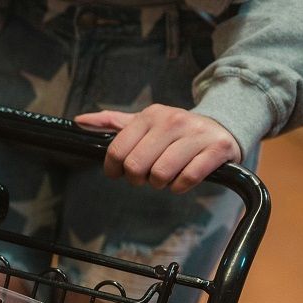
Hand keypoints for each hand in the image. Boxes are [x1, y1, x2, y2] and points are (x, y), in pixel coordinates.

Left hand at [75, 105, 240, 192]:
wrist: (222, 126)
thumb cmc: (175, 132)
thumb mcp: (145, 123)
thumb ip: (113, 123)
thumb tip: (79, 120)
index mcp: (151, 115)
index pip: (117, 150)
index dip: (114, 169)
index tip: (120, 173)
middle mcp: (173, 121)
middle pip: (136, 165)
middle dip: (138, 178)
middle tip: (146, 176)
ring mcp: (196, 134)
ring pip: (160, 174)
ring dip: (160, 184)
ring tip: (166, 176)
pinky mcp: (217, 149)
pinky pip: (187, 179)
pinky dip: (180, 186)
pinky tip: (182, 179)